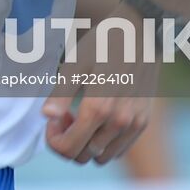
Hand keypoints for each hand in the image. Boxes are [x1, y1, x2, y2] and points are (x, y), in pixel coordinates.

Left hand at [41, 9, 158, 166]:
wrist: (142, 33)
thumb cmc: (104, 44)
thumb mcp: (75, 63)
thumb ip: (60, 94)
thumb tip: (46, 116)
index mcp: (99, 108)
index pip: (69, 148)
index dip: (53, 139)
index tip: (52, 119)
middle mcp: (119, 122)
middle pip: (83, 156)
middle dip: (67, 140)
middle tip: (64, 115)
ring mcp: (134, 125)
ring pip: (102, 156)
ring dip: (86, 143)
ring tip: (81, 117)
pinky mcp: (143, 122)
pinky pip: (119, 149)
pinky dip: (104, 143)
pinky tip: (98, 119)